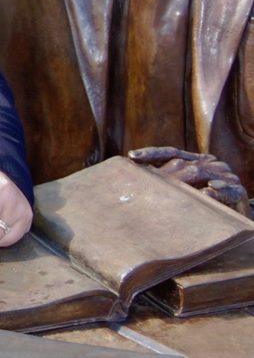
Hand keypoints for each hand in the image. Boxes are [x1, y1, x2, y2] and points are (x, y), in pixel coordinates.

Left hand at [128, 146, 250, 216]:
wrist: (235, 218)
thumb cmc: (202, 204)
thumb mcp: (182, 191)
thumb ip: (165, 180)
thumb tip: (132, 174)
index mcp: (193, 159)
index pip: (169, 152)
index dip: (151, 153)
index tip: (131, 157)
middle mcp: (208, 162)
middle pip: (183, 162)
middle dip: (165, 171)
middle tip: (146, 178)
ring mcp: (224, 175)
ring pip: (203, 172)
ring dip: (188, 177)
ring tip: (170, 182)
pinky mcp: (238, 190)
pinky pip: (229, 189)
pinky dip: (219, 191)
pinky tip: (209, 191)